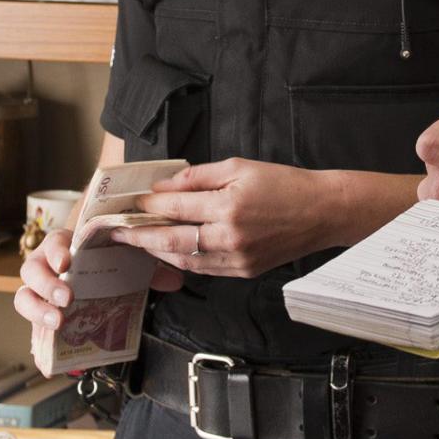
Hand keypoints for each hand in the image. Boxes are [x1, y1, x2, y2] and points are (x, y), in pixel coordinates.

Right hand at [11, 222, 187, 333]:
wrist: (96, 267)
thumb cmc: (106, 257)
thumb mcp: (126, 255)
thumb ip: (149, 264)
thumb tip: (173, 280)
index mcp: (64, 246)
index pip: (52, 243)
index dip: (55, 252)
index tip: (66, 262)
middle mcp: (46, 267)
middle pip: (31, 272)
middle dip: (46, 286)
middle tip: (65, 299)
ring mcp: (41, 293)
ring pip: (25, 299)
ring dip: (38, 313)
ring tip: (57, 324)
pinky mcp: (43, 316)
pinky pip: (33, 331)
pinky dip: (39, 347)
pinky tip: (46, 363)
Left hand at [110, 159, 332, 279]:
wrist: (321, 212)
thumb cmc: (282, 184)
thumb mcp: (239, 166)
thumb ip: (198, 176)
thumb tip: (164, 186)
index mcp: (229, 207)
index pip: (176, 207)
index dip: (150, 205)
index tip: (132, 202)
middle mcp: (230, 237)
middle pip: (172, 240)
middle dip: (140, 236)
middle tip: (117, 231)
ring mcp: (237, 259)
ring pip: (185, 260)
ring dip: (158, 252)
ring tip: (138, 242)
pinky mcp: (243, 271)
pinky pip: (204, 269)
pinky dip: (182, 260)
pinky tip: (170, 251)